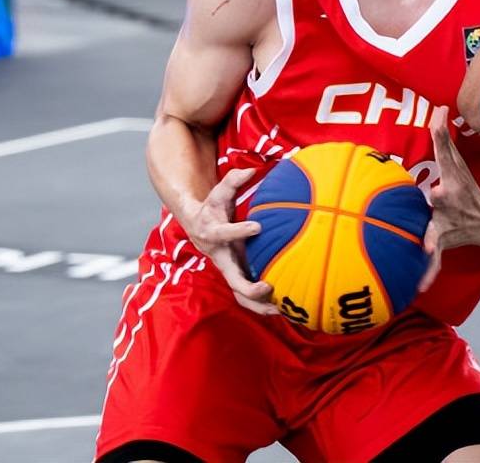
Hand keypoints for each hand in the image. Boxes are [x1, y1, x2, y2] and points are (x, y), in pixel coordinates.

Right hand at [176, 167, 277, 315]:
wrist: (196, 224)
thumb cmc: (211, 207)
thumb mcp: (218, 192)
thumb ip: (232, 180)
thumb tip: (249, 169)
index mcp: (214, 234)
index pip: (224, 234)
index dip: (238, 231)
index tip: (257, 226)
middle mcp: (219, 257)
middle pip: (231, 278)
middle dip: (248, 286)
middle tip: (268, 287)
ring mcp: (227, 269)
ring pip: (239, 293)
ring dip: (257, 304)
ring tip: (280, 309)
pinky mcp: (235, 276)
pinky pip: (246, 295)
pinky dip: (261, 305)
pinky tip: (283, 309)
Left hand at [423, 105, 479, 256]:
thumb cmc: (464, 188)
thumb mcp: (455, 163)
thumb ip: (443, 137)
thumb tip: (438, 107)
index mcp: (454, 179)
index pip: (447, 155)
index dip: (442, 137)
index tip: (438, 119)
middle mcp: (451, 201)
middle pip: (444, 197)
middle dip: (441, 196)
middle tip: (437, 193)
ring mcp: (446, 224)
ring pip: (438, 230)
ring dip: (433, 238)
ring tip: (428, 247)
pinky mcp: (441, 242)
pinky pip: (435, 260)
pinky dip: (430, 271)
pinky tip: (421, 286)